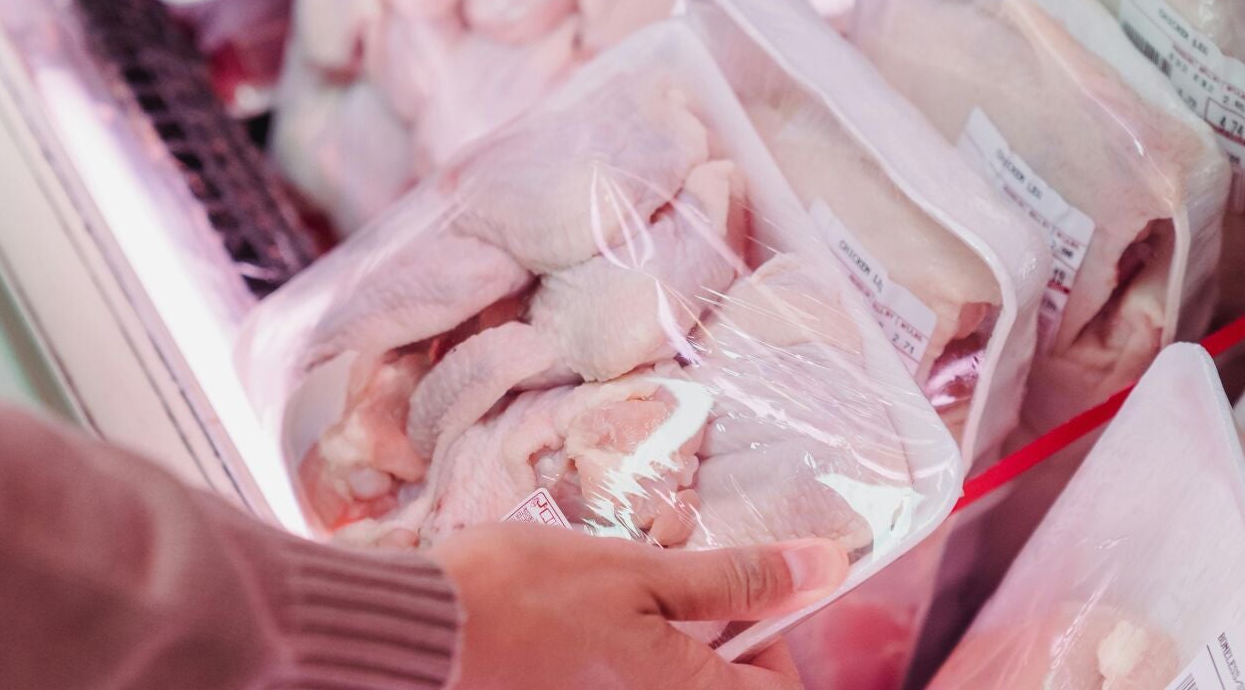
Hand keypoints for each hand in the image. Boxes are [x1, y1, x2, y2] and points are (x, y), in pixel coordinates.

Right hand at [431, 523, 848, 688]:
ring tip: (624, 580)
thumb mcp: (640, 573)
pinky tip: (587, 606)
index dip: (772, 636)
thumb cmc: (525, 599)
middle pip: (719, 682)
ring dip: (664, 630)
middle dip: (708, 625)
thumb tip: (825, 566)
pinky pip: (625, 677)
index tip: (739, 591)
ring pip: (669, 674)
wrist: (419, 633)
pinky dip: (624, 645)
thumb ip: (736, 580)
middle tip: (672, 573)